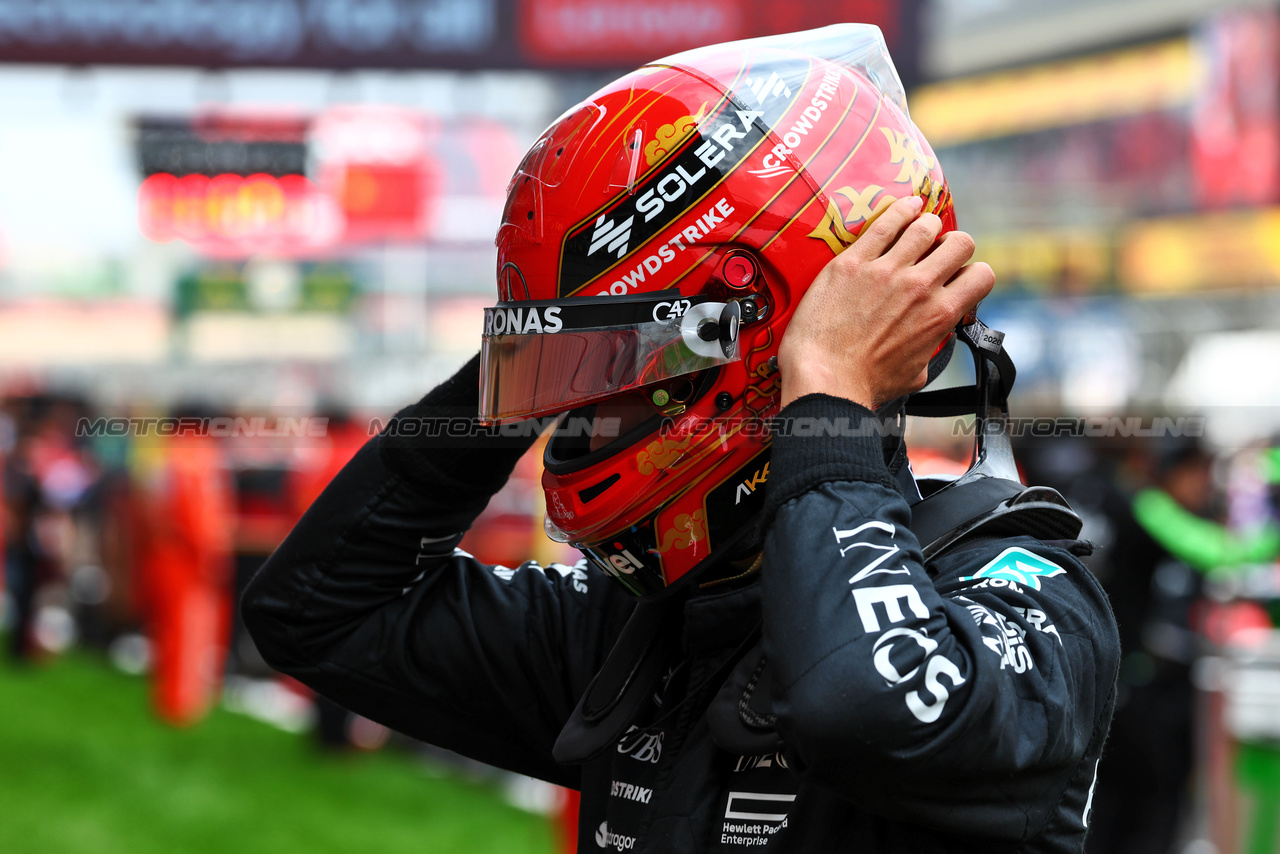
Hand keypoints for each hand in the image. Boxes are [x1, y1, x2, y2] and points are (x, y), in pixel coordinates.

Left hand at [777, 195, 994, 409]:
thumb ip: (931, 347)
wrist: (825, 380)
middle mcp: (920, 287)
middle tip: (937, 253)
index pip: (983, 275)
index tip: (957, 278)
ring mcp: (886, 271)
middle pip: (961, 242)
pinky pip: (885, 222)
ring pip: (926, 225)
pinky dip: (901, 209)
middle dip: (953, 245)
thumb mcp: (917, 373)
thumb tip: (933, 340)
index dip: (972, 275)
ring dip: (927, 226)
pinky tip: (906, 205)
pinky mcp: (853, 262)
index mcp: (940, 315)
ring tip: (920, 229)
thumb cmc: (866, 384)